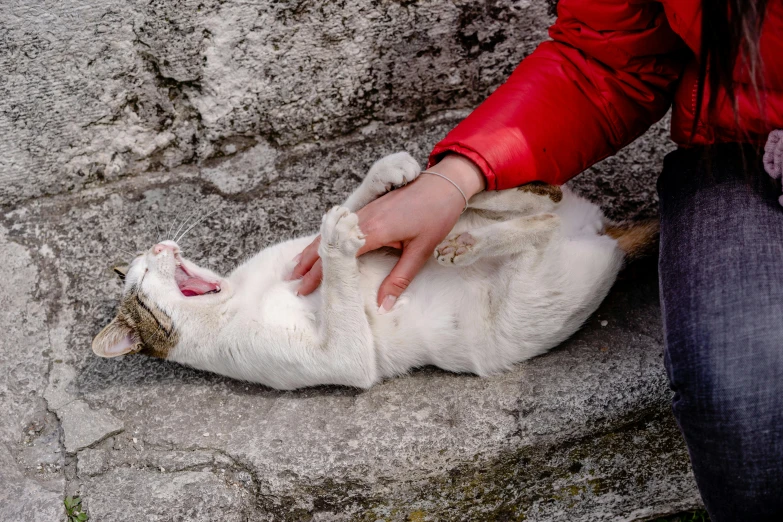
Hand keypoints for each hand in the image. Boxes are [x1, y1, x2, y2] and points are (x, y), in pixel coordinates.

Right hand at [289, 154, 485, 310]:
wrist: (445, 183)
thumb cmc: (436, 215)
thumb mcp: (420, 251)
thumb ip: (399, 279)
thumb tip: (384, 306)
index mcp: (373, 230)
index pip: (337, 256)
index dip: (318, 274)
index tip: (304, 289)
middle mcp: (362, 219)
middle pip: (326, 243)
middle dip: (307, 264)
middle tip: (290, 282)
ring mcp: (363, 211)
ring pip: (329, 233)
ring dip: (310, 250)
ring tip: (295, 266)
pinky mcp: (368, 207)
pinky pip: (338, 226)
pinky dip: (324, 239)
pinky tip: (318, 246)